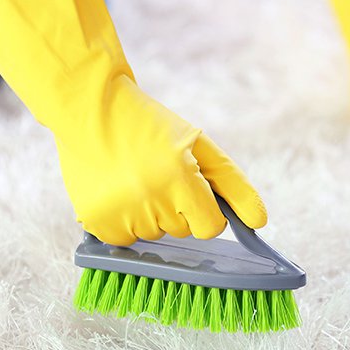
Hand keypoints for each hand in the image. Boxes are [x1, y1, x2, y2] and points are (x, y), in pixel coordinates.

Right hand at [56, 76, 266, 244]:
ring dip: (149, 214)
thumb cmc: (150, 126)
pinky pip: (124, 240)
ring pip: (153, 236)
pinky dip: (123, 222)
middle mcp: (150, 198)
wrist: (90, 108)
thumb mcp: (199, 145)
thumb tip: (259, 222)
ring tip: (131, 178)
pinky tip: (115, 191)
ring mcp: (121, 212)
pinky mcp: (96, 222)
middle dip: (176, 207)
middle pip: (182, 232)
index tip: (191, 189)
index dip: (205, 209)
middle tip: (155, 173)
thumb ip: (234, 185)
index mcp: (180, 177)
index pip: (210, 227)